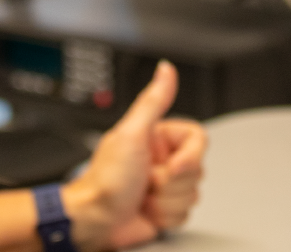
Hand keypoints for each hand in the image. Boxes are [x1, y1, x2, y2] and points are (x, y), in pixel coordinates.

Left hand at [64, 61, 207, 249]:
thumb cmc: (106, 181)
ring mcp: (165, 185)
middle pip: (197, 169)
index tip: (171, 166)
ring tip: (143, 196)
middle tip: (148, 181)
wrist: (93, 220)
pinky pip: (184, 214)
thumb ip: (153, 101)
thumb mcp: (131, 135)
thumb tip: (165, 69)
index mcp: (158, 137)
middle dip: (172, 182)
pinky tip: (146, 210)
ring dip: (166, 201)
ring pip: (192, 194)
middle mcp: (163, 159)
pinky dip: (165, 216)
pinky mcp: (165, 208)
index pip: (197, 139)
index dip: (189, 157)